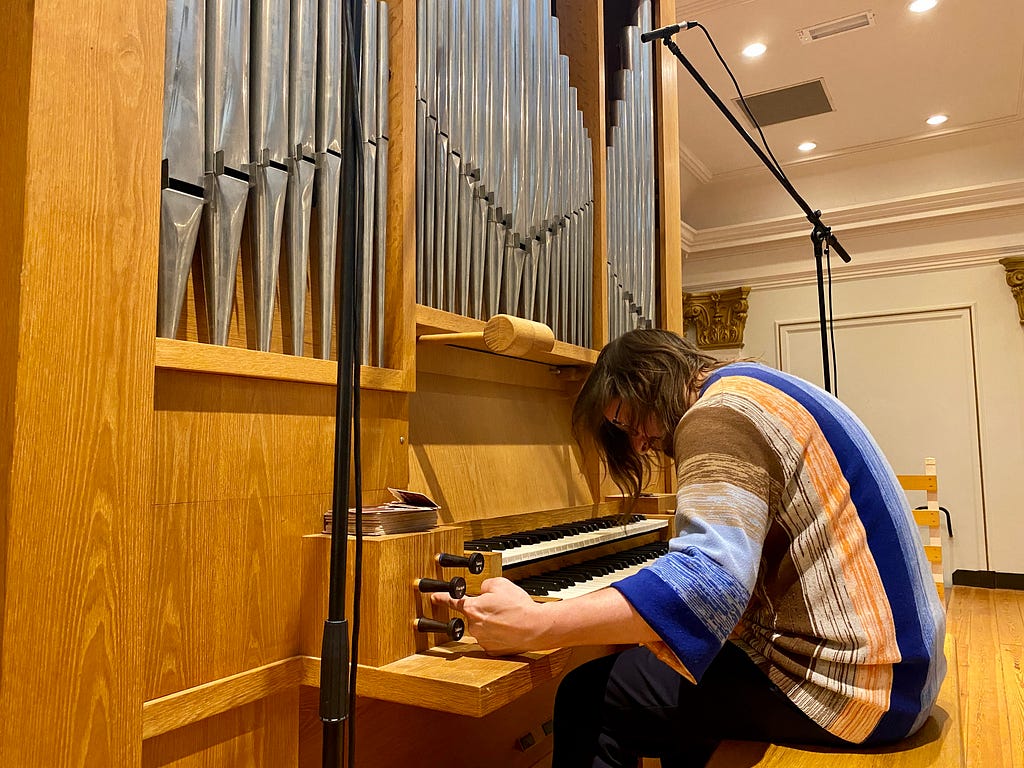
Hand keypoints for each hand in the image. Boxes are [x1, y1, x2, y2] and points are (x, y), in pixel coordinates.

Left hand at [430, 577, 546, 655]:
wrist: (535, 627)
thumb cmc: (519, 607)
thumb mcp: (501, 584)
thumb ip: (485, 585)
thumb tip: (482, 591)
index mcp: (473, 608)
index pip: (452, 601)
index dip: (441, 598)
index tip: (434, 597)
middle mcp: (474, 626)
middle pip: (472, 614)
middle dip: (483, 610)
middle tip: (500, 607)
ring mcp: (482, 640)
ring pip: (482, 627)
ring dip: (491, 623)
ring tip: (508, 618)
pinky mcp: (492, 650)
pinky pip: (490, 639)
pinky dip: (497, 634)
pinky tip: (509, 629)